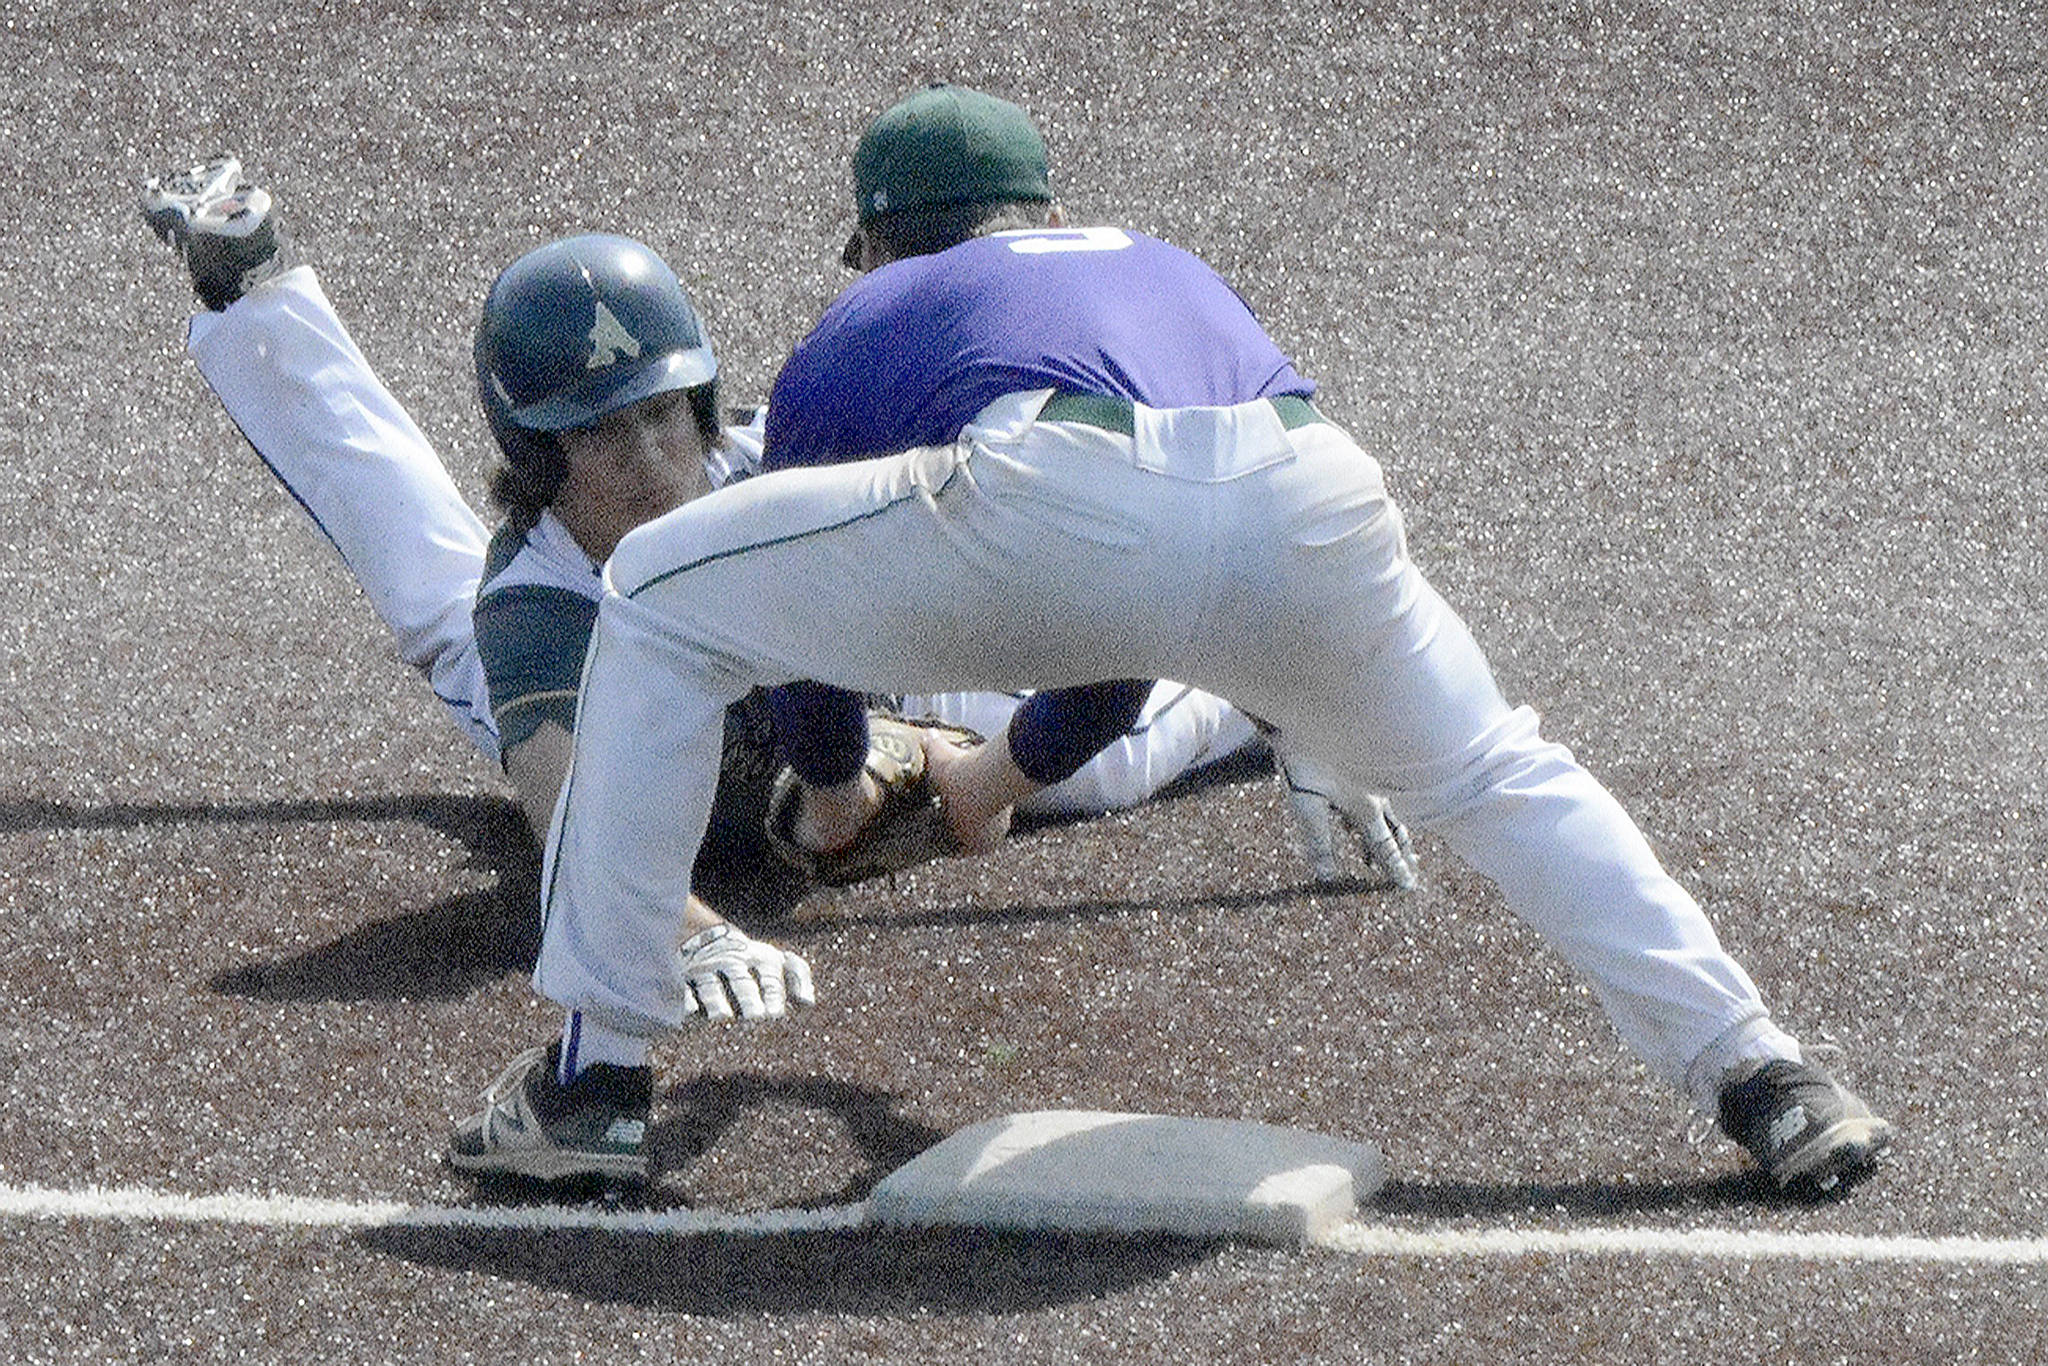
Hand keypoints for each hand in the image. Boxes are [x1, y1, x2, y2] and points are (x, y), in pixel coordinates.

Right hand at [676, 924, 815, 1021]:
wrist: (703, 936)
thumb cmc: (749, 959)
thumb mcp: (775, 961)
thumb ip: (797, 976)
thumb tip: (809, 1003)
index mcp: (759, 959)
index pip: (768, 977)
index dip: (773, 994)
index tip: (775, 1014)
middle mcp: (732, 963)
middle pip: (741, 981)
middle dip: (749, 998)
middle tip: (756, 1016)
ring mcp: (706, 970)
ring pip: (712, 986)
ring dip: (717, 1001)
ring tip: (722, 1016)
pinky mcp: (682, 978)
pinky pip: (683, 989)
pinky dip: (686, 1000)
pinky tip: (690, 1012)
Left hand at [1279, 759, 1418, 890]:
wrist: (1308, 711)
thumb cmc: (1303, 757)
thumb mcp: (1305, 803)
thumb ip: (1318, 840)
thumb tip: (1327, 877)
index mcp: (1364, 807)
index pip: (1384, 846)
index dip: (1395, 868)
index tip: (1407, 886)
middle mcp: (1376, 793)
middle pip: (1395, 828)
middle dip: (1402, 851)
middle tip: (1411, 869)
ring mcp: (1372, 775)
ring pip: (1391, 809)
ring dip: (1396, 831)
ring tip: (1401, 844)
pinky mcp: (1363, 760)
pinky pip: (1381, 792)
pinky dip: (1384, 809)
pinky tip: (1375, 808)